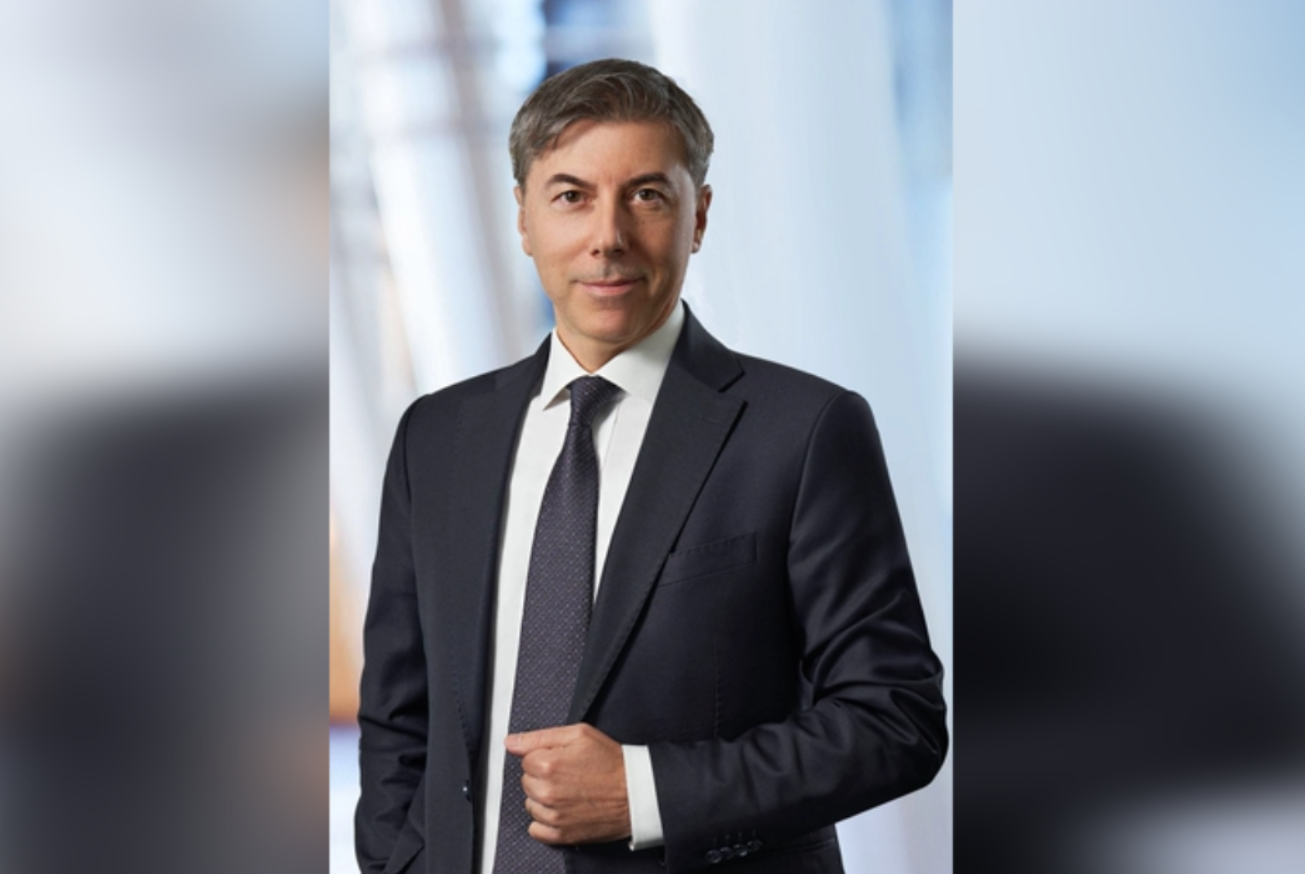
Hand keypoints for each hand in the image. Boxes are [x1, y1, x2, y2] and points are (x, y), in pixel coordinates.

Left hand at [505, 722, 630, 844]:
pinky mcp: (560, 834)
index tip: (561, 759)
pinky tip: (562, 810)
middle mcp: (547, 792)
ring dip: (543, 798)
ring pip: (530, 804)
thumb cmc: (612, 763)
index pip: (525, 759)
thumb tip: (511, 742)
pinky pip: (535, 829)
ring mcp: (553, 815)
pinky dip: (545, 821)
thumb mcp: (579, 734)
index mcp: (548, 765)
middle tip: (568, 774)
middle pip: (526, 781)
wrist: (635, 793)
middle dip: (543, 776)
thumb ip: (539, 736)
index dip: (545, 756)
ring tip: (568, 791)